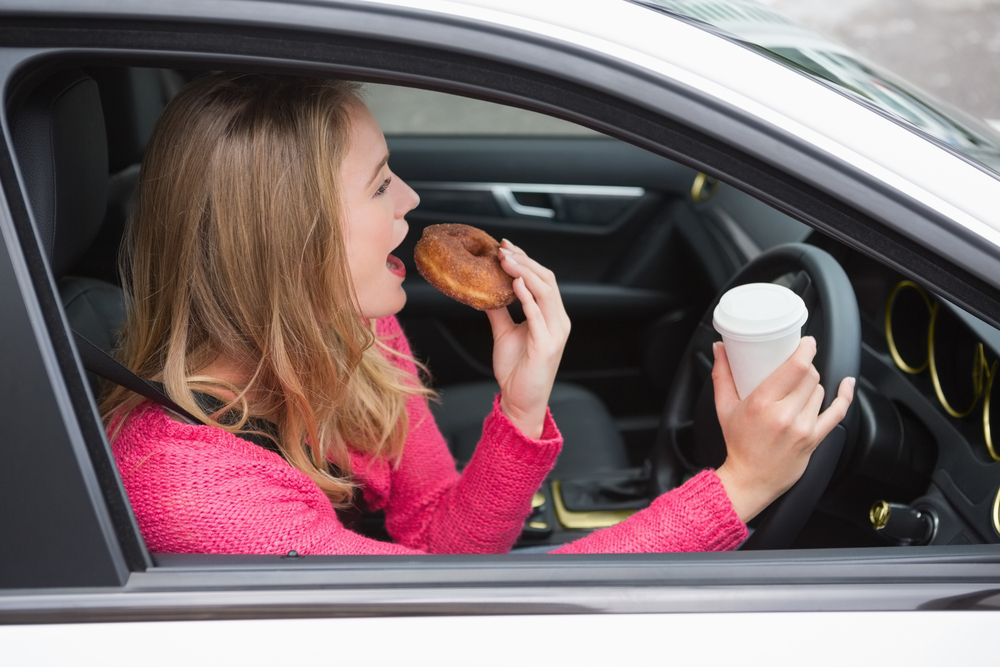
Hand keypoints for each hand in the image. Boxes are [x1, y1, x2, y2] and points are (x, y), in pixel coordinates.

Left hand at [486, 239, 570, 438]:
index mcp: (552, 316)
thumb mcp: (504, 332)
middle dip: (524, 261)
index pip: (543, 279)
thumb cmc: (516, 370)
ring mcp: (555, 333)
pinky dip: (527, 298)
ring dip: (524, 273)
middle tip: (502, 249)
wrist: (520, 401)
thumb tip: (484, 291)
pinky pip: (538, 316)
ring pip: (545, 292)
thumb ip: (499, 311)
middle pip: (547, 280)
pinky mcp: (547, 346)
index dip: (526, 260)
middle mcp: (558, 321)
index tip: (505, 246)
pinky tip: (514, 285)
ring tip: (506, 261)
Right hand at [713, 337, 854, 522]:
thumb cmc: (738, 444)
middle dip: (805, 366)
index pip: (796, 367)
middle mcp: (785, 415)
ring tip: (799, 386)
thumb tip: (720, 349)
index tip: (806, 341)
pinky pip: (838, 412)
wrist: (750, 480)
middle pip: (809, 376)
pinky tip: (847, 384)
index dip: (806, 349)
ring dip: (812, 383)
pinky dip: (845, 395)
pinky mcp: (815, 438)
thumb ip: (721, 375)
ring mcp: (803, 428)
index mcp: (762, 403)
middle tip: (795, 365)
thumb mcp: (724, 407)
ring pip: (819, 390)